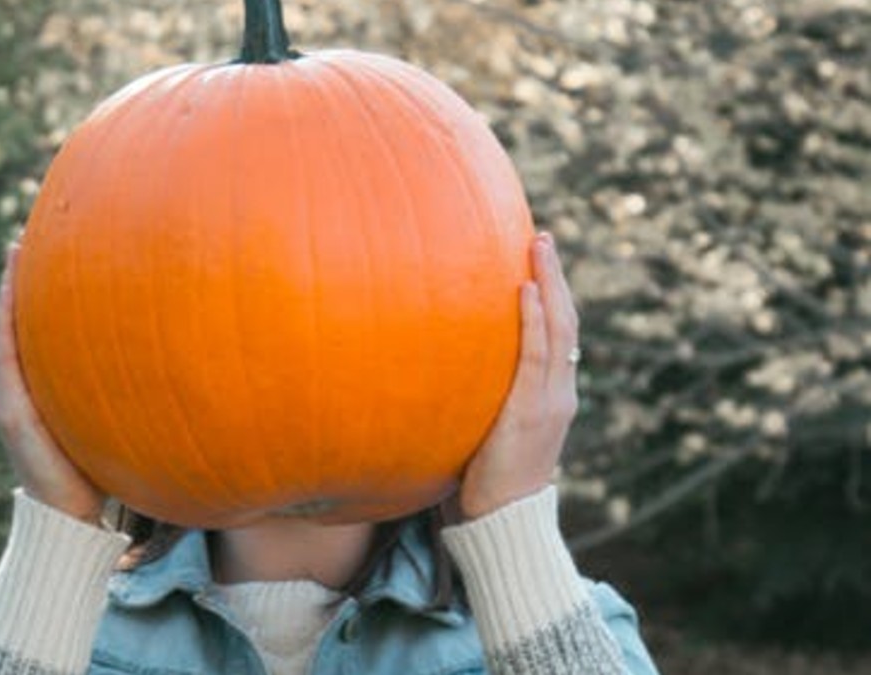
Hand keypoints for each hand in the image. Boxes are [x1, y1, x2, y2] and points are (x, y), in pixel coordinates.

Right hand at [0, 244, 105, 522]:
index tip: (53, 252)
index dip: (38, 295)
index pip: (35, 333)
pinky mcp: (12, 413)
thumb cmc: (101, 474)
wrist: (74, 520)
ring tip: (19, 251)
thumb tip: (171, 362)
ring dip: (11, 290)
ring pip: (5, 332)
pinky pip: (8, 354)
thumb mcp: (113, 423)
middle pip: (15, 323)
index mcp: (39, 393)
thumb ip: (123, 394)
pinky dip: (9, 320)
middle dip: (21, 281)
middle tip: (32, 236)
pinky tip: (18, 288)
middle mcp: (18, 391)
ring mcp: (10, 400)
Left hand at [456, 232, 579, 519]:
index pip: (555, 336)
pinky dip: (535, 320)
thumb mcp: (482, 433)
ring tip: (539, 245)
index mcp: (548, 397)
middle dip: (555, 277)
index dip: (550, 296)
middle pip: (564, 322)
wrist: (502, 525)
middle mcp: (558, 393)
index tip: (536, 260)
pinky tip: (525, 290)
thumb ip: (471, 400)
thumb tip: (429, 370)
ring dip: (549, 283)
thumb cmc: (483, 483)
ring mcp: (550, 402)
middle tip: (541, 237)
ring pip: (558, 330)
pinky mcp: (532, 412)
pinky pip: (537, 357)